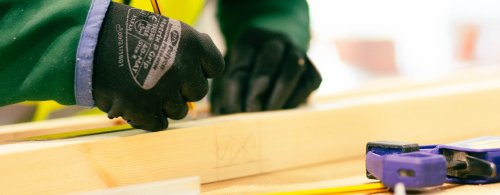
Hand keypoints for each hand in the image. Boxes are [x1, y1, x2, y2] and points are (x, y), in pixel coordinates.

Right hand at [92, 3, 223, 130]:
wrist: (85, 42)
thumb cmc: (127, 35)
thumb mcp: (165, 30)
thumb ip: (188, 50)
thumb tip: (206, 71)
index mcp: (192, 44)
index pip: (215, 68)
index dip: (201, 70)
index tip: (186, 68)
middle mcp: (183, 67)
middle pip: (198, 92)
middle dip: (182, 89)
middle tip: (159, 78)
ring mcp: (165, 91)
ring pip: (179, 110)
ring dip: (164, 104)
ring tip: (141, 86)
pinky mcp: (145, 111)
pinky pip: (159, 124)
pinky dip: (147, 117)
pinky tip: (134, 101)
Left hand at [210, 28, 320, 113]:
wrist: (275, 61)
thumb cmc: (245, 74)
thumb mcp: (229, 76)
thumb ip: (226, 92)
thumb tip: (225, 112)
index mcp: (249, 40)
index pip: (242, 62)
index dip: (237, 88)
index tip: (234, 108)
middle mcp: (276, 41)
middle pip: (268, 61)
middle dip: (259, 89)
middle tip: (251, 111)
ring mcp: (298, 53)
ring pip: (292, 70)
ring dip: (279, 95)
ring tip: (267, 115)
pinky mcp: (312, 70)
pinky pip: (308, 84)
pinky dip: (295, 100)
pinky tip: (282, 112)